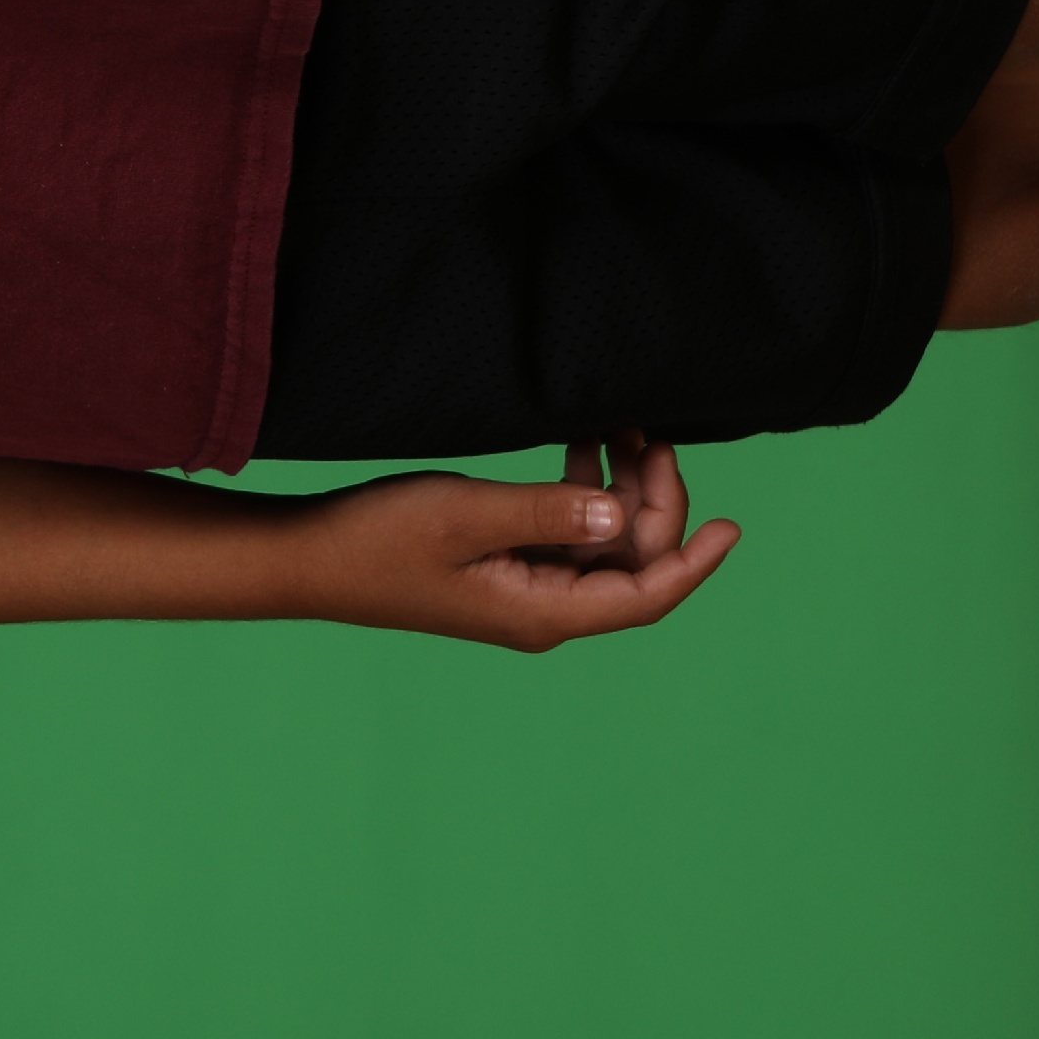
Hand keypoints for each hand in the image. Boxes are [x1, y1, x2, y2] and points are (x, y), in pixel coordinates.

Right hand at [288, 434, 739, 650]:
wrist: (307, 559)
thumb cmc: (377, 540)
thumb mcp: (467, 515)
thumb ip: (548, 510)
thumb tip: (621, 510)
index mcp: (544, 611)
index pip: (646, 594)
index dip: (695, 561)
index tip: (732, 525)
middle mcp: (543, 609)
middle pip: (631, 562)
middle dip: (654, 500)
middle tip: (652, 432)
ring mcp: (522, 589)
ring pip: (601, 542)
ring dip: (619, 489)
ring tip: (621, 426)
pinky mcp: (501, 568)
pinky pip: (566, 533)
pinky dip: (583, 491)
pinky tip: (581, 447)